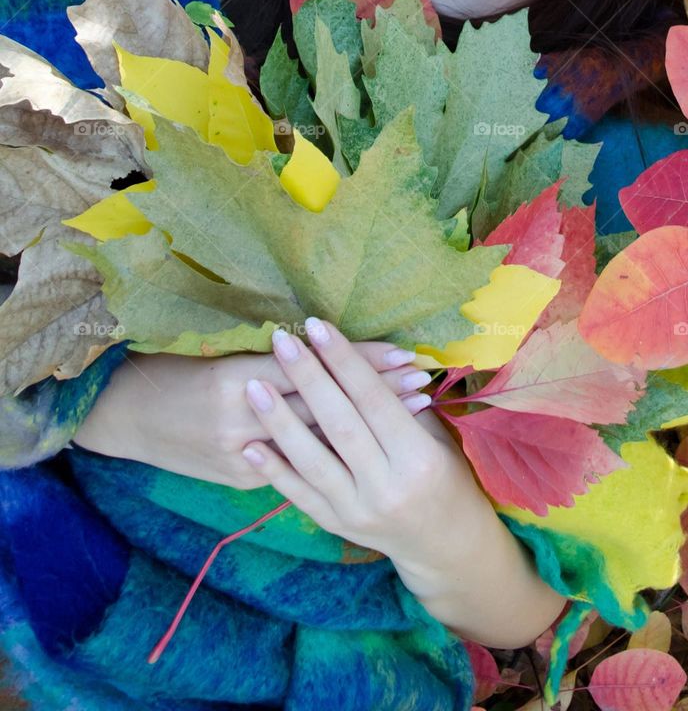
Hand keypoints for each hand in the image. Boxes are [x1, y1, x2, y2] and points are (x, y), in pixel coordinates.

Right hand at [71, 341, 432, 489]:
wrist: (125, 417)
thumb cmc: (174, 371)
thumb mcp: (219, 354)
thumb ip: (270, 360)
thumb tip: (326, 348)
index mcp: (236, 379)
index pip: (314, 369)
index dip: (360, 361)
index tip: (403, 351)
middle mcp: (244, 420)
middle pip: (325, 405)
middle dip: (378, 394)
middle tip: (424, 378)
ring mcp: (244, 456)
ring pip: (320, 438)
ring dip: (369, 423)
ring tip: (413, 408)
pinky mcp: (244, 477)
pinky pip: (298, 465)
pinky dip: (338, 451)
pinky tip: (372, 445)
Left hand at [240, 317, 485, 564]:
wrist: (444, 544)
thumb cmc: (447, 475)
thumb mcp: (437, 437)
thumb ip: (402, 403)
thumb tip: (366, 355)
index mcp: (418, 458)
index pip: (373, 400)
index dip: (345, 361)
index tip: (319, 327)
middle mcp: (386, 487)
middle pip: (340, 424)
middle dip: (309, 378)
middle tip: (284, 341)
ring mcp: (358, 511)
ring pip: (313, 461)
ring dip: (280, 422)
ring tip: (254, 387)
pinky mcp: (337, 526)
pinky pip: (300, 496)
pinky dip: (274, 471)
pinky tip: (250, 446)